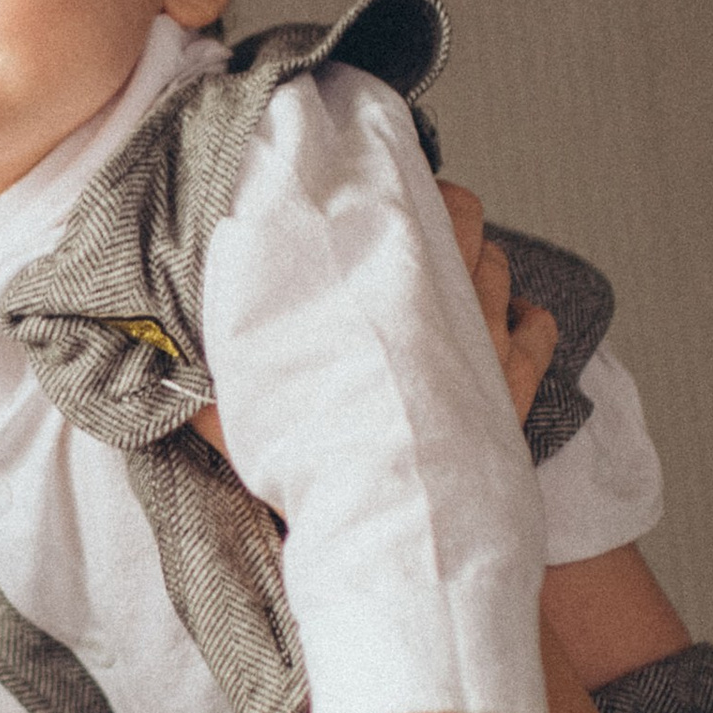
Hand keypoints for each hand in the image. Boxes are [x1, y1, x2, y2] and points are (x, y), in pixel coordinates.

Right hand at [191, 183, 555, 482]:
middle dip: (441, 212)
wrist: (405, 526)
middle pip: (464, 216)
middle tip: (411, 226)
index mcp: (387, 294)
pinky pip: (539, 329)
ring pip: (499, 264)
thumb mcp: (256, 425)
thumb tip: (174, 384)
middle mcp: (448, 303)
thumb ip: (216, 398)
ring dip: (478, 263)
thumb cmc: (338, 475)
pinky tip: (509, 324)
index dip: (395, 186)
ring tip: (448, 276)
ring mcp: (490, 342)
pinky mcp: (519, 386)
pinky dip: (527, 320)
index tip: (374, 190)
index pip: (406, 203)